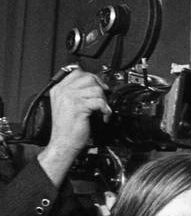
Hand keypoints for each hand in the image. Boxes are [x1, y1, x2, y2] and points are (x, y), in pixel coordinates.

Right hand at [37, 69, 108, 185]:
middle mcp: (63, 91)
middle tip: (102, 100)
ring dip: (104, 100)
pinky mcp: (79, 107)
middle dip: (100, 88)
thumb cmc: (67, 128)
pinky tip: (104, 117)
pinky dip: (106, 110)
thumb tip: (94, 84)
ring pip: (96, 89)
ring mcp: (70, 98)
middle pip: (88, 77)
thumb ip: (75, 93)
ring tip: (102, 110)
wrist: (63, 143)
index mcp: (59, 89)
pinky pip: (99, 101)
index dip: (92, 78)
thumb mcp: (67, 106)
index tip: (99, 87)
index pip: (77, 72)